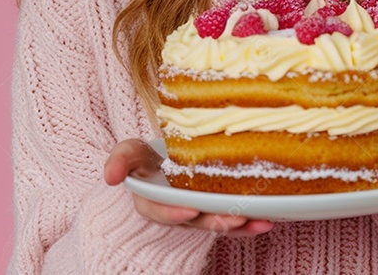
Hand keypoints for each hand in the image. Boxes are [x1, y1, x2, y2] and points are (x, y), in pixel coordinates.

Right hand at [104, 139, 273, 236]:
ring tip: (258, 221)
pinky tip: (269, 221)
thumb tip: (109, 177)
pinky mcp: (218, 211)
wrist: (168, 158)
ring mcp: (200, 214)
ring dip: (238, 226)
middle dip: (215, 222)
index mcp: (153, 202)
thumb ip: (120, 160)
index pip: (161, 212)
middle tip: (233, 217)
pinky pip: (234, 221)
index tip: (189, 209)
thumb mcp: (130, 152)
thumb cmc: (148, 157)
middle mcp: (177, 212)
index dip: (174, 213)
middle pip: (197, 222)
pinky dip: (251, 224)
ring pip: (218, 223)